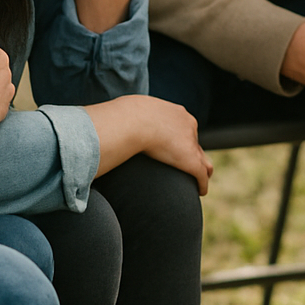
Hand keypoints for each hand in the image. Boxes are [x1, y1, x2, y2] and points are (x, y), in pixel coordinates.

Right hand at [87, 94, 213, 195]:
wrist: (135, 120)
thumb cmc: (127, 116)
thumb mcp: (127, 112)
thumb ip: (121, 120)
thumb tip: (101, 122)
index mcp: (176, 113)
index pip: (184, 128)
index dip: (181, 140)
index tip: (174, 149)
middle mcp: (188, 126)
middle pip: (194, 142)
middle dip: (193, 152)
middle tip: (188, 164)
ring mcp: (191, 143)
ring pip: (202, 159)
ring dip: (202, 169)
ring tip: (198, 181)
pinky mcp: (190, 160)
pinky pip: (201, 174)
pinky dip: (202, 183)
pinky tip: (201, 191)